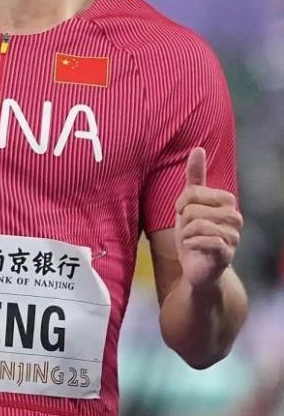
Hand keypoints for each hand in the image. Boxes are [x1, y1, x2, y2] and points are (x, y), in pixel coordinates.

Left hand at [175, 147, 242, 288]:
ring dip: (187, 233)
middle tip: (186, 228)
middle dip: (184, 219)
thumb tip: (199, 149)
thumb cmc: (194, 231)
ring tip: (189, 239)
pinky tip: (190, 247)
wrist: (194, 266)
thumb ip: (195, 178)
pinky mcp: (226, 254)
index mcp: (226, 202)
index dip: (182, 201)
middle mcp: (234, 217)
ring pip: (200, 224)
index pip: (196, 191)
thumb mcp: (190, 203)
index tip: (181, 211)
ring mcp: (233, 237)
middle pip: (195, 208)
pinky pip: (209, 241)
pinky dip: (192, 243)